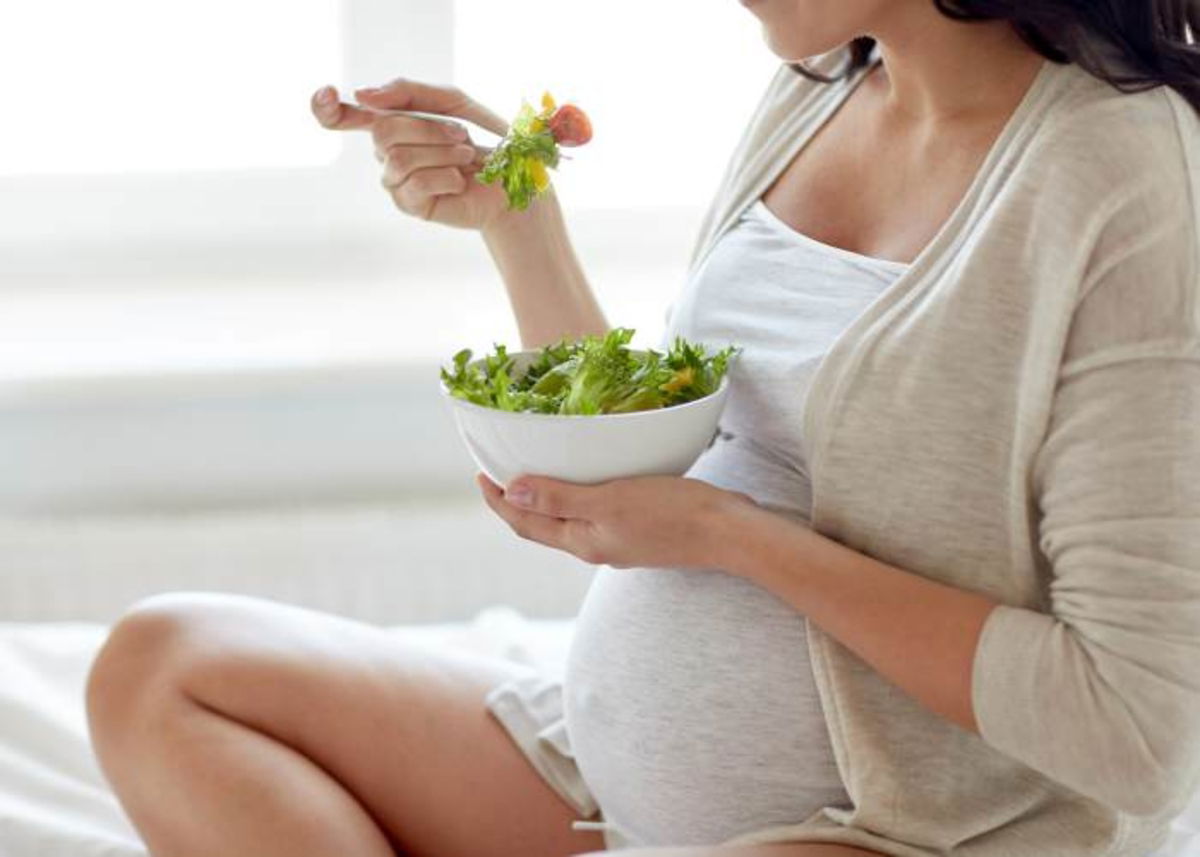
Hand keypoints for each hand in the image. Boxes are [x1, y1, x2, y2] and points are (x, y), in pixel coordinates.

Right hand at [309, 78, 516, 230]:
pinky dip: (446, 177)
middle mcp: (386, 152)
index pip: (345, 116)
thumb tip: (362, 94)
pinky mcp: (409, 205)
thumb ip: (408, 92)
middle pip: (382, 131)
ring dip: (442, 153)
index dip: (326, 108)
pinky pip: (414, 184)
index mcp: (393, 123)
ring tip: (466, 159)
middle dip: (429, 129)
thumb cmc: (484, 140)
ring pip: (398, 158)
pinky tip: (459, 182)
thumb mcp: (452, 102)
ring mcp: (395, 180)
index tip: (326, 95)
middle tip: (462, 137)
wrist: (512, 181)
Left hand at [476, 472, 760, 570]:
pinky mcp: (639, 532)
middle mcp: (596, 547)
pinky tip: (586, 479)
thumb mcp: (609, 501)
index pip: (526, 524)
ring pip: (568, 521)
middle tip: (499, 470)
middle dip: (516, 502)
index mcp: (583, 542)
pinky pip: (594, 515)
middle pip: (542, 526)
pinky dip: (576, 497)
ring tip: (535, 472)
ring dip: (545, 500)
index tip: (481, 475)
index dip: (500, 502)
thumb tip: (511, 493)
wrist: (727, 532)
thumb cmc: (670, 514)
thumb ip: (560, 499)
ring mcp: (618, 542)